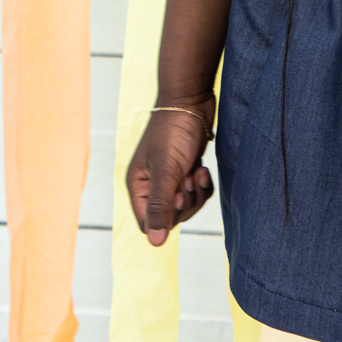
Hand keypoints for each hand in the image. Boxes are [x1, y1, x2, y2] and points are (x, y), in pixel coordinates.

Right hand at [126, 99, 215, 244]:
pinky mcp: (187, 170)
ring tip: (197, 171)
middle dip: (185, 203)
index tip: (177, 196)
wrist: (191, 98)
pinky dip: (203, 185)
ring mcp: (170, 177)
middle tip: (188, 178)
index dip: (165, 218)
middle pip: (170, 217)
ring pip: (186, 206)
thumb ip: (159, 206)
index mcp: (138, 184)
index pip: (147, 222)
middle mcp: (151, 184)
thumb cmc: (173, 129)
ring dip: (195, 193)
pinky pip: (197, 193)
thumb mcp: (166, 169)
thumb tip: (154, 243)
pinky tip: (202, 168)